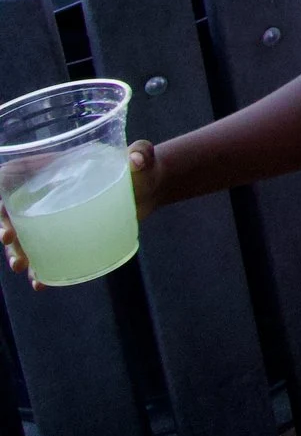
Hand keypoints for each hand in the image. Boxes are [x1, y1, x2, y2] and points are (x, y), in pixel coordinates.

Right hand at [2, 143, 158, 283]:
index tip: (4, 215)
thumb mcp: (141, 157)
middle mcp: (47, 194)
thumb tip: (136, 158)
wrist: (151, 190)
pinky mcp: (66, 236)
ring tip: (23, 267)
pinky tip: (40, 282)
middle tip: (10, 242)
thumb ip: (141, 152)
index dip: (2, 199)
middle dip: (5, 229)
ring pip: (23, 237)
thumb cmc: (141, 168)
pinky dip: (40, 270)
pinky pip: (45, 255)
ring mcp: (55, 217)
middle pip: (12, 212)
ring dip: (17, 253)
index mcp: (54, 170)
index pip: (12, 181)